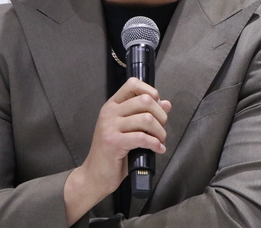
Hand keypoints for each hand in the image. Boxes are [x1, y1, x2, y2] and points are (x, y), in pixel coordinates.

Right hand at [64, 77, 170, 223]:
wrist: (94, 176)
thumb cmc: (113, 154)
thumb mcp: (129, 130)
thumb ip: (144, 115)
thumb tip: (166, 104)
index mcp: (112, 106)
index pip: (132, 84)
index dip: (151, 91)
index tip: (157, 107)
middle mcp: (110, 112)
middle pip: (145, 100)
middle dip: (161, 115)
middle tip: (162, 129)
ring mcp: (110, 126)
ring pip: (146, 118)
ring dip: (160, 131)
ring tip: (160, 140)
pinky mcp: (113, 142)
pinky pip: (142, 137)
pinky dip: (155, 144)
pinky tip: (158, 149)